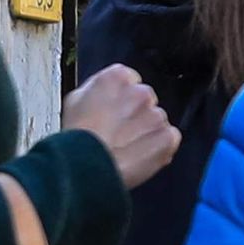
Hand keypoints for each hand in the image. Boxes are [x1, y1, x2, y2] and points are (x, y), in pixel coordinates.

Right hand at [64, 65, 179, 189]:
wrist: (86, 166)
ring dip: (146, 132)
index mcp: (118, 77)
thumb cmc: (77, 137)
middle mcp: (141, 93)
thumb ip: (97, 89)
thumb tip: (105, 91)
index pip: (129, 81)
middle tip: (118, 132)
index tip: (114, 110)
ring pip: (156, 121)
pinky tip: (138, 154)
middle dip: (135, 115)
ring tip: (125, 146)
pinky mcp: (168, 137)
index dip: (120, 99)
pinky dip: (158, 147)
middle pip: (144, 101)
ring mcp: (157, 115)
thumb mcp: (75, 100)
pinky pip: (168, 139)